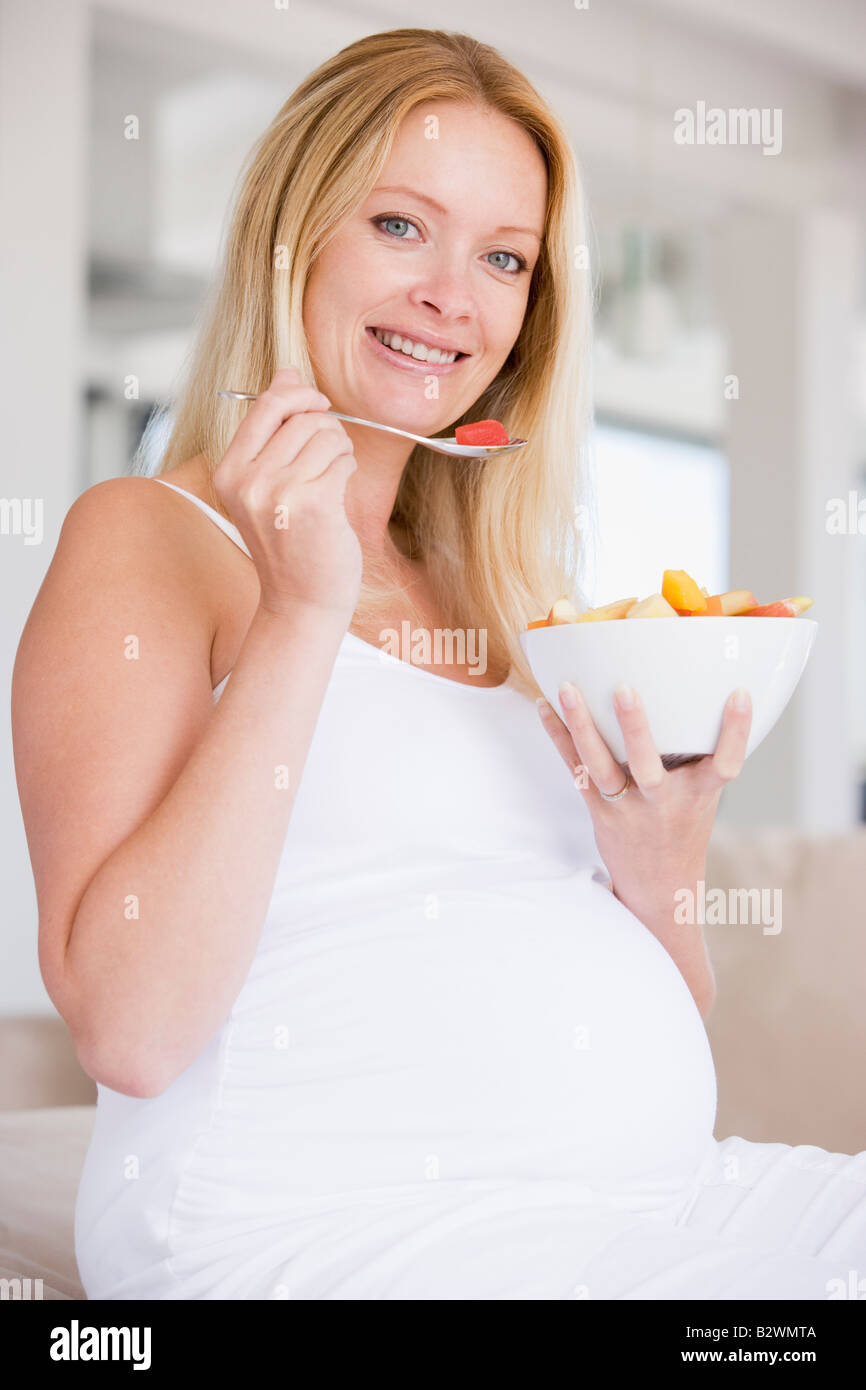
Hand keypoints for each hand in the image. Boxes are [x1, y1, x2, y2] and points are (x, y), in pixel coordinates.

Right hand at [213, 367, 361, 620]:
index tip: (318, 404)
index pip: (265, 405)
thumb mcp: (269, 484)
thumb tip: (287, 372)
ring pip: (326, 435)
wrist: (301, 601)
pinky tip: (340, 490)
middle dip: (327, 426)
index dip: (298, 394)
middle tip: (332, 452)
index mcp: (229, 473)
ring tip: (335, 474)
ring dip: (341, 449)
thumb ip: (274, 428)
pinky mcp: (313, 505)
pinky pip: (342, 459)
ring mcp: (279, 494)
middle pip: (301, 417)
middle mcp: (248, 482)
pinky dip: (348, 468)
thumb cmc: (290, 542)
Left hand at [536, 682, 751, 914]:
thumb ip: (699, 756)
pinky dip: (559, 737)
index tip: (740, 694)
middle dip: (635, 728)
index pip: (726, 764)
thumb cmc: (683, 828)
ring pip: (600, 765)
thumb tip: (694, 694)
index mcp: (699, 795)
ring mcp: (626, 808)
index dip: (737, 731)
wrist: (660, 887)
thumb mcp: (703, 796)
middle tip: (625, 689)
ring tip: (567, 688)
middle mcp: (662, 803)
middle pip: (647, 767)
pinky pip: (576, 768)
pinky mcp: (598, 810)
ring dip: (582, 725)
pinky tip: (544, 707)